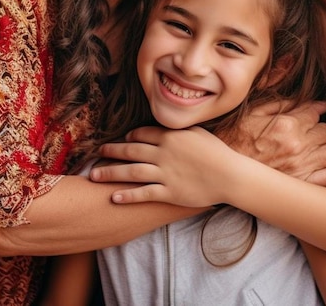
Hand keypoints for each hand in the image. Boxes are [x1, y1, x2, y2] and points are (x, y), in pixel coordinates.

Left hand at [91, 126, 235, 206]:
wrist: (230, 175)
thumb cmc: (217, 152)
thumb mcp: (197, 133)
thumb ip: (178, 131)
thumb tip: (165, 128)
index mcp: (170, 136)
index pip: (142, 134)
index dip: (129, 137)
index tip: (122, 140)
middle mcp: (163, 153)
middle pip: (131, 151)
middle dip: (112, 152)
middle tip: (98, 153)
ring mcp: (165, 173)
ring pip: (131, 172)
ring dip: (110, 173)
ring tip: (94, 176)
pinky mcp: (169, 192)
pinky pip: (143, 193)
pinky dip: (127, 195)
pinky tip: (113, 197)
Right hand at [221, 100, 325, 186]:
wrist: (224, 172)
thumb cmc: (235, 138)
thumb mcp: (254, 112)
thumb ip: (284, 103)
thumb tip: (311, 99)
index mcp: (286, 125)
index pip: (315, 111)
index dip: (313, 110)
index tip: (311, 113)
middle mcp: (297, 146)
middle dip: (319, 128)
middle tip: (308, 132)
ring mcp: (302, 167)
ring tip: (316, 146)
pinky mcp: (304, 184)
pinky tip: (324, 162)